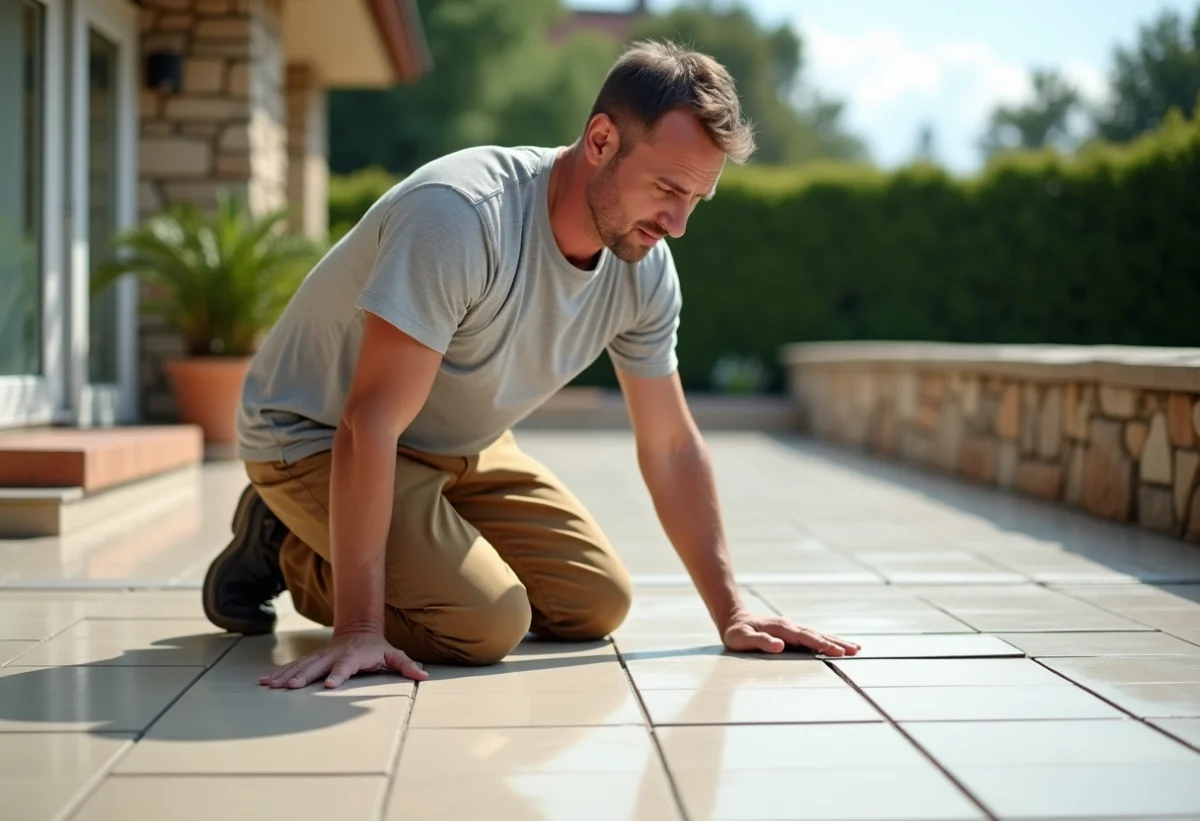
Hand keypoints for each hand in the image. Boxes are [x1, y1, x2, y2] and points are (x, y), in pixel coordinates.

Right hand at [259, 630, 430, 689]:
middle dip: (302, 677)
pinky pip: (293, 667)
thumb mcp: (394, 655)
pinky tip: (265, 682)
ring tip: (270, 686)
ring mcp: (320, 657)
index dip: (338, 675)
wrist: (359, 629)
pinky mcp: (311, 660)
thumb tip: (425, 676)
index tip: (328, 685)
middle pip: (316, 666)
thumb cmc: (378, 648)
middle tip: (289, 688)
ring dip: (285, 676)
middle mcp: (333, 656)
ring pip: (300, 666)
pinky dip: (279, 673)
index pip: (345, 667)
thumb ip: (407, 666)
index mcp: (353, 657)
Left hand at [722, 610, 861, 656]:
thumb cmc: (737, 632)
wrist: (734, 618)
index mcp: (780, 628)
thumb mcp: (742, 639)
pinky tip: (839, 644)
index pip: (805, 637)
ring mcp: (793, 628)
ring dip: (837, 640)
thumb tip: (780, 646)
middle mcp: (790, 626)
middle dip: (836, 643)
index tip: (837, 651)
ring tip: (855, 648)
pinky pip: (815, 635)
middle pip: (817, 634)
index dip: (821, 645)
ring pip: (819, 634)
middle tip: (855, 651)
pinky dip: (829, 639)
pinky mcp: (794, 632)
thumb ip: (760, 642)